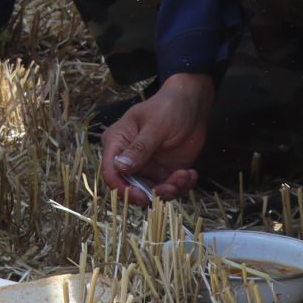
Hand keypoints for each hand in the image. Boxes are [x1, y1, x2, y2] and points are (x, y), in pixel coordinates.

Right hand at [100, 74, 214, 203]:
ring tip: (185, 175)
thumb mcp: (155, 125)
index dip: (123, 189)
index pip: (110, 172)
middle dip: (152, 192)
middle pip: (130, 188)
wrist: (192, 105)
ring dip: (170, 190)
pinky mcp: (164, 172)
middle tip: (172, 186)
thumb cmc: (168, 106)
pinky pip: (169, 188)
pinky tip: (190, 173)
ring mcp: (147, 167)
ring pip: (151, 192)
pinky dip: (181, 187)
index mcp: (117, 142)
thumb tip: (120, 167)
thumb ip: (139, 147)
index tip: (143, 196)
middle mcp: (129, 158)